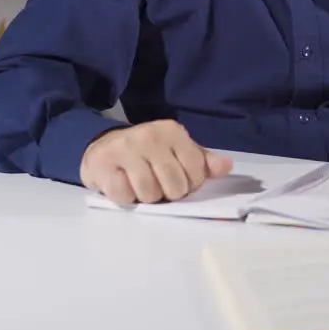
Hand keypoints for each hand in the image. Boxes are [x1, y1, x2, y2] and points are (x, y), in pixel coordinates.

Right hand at [79, 120, 232, 204]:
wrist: (102, 148)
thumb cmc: (146, 154)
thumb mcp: (175, 151)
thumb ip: (201, 161)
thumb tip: (226, 166)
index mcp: (172, 132)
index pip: (197, 171)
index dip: (190, 183)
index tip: (177, 178)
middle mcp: (149, 136)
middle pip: (175, 186)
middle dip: (167, 193)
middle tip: (156, 183)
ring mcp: (125, 149)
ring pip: (150, 194)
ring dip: (145, 197)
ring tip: (139, 184)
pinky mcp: (103, 165)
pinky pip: (125, 197)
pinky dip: (125, 198)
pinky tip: (122, 184)